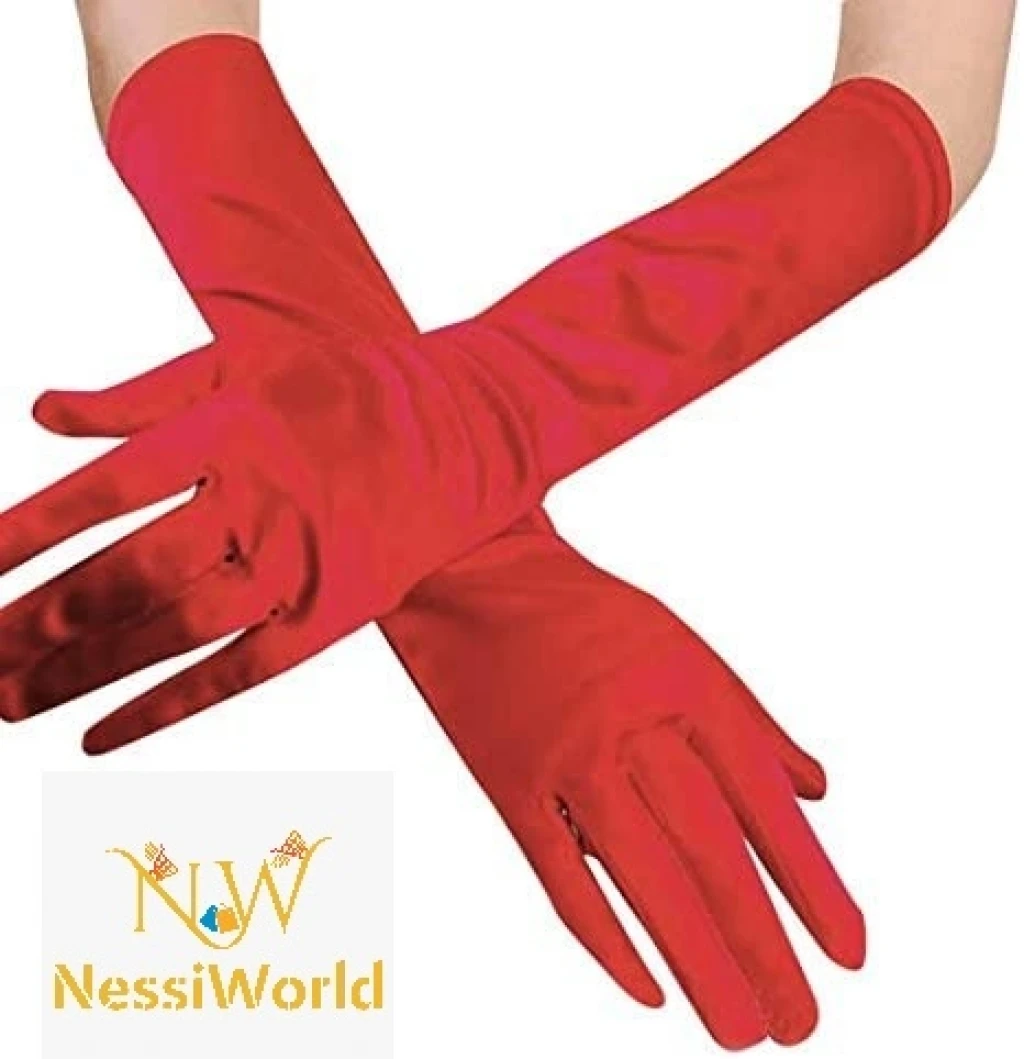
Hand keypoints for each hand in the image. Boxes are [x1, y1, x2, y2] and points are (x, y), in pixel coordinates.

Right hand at [390, 524, 864, 1047]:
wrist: (478, 574)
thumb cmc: (587, 612)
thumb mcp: (682, 644)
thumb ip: (749, 720)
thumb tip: (813, 791)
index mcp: (687, 687)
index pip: (764, 804)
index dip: (812, 883)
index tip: (849, 951)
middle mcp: (634, 726)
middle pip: (711, 853)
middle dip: (762, 945)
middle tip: (798, 1021)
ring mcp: (568, 760)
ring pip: (644, 877)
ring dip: (698, 960)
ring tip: (739, 1027)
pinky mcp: (509, 785)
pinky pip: (560, 876)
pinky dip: (603, 939)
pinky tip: (645, 987)